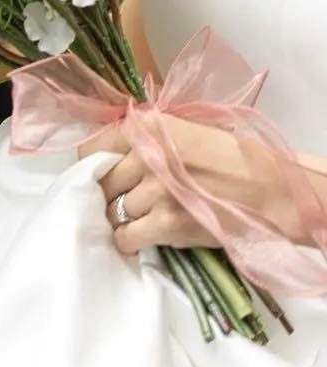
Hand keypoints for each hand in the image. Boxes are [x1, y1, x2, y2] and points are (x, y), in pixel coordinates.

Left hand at [81, 114, 289, 254]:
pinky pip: (124, 237)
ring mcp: (154, 192)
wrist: (273, 193)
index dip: (94, 163)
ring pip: (112, 211)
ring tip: (144, 216)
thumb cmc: (234, 159)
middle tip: (126, 197)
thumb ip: (147, 137)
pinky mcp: (164, 225)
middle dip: (109, 192)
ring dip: (122, 217)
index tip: (100, 173)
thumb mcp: (189, 131)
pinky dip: (129, 240)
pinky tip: (144, 235)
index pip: (94, 146)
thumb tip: (108, 151)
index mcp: (151, 127)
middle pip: (101, 182)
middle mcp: (147, 156)